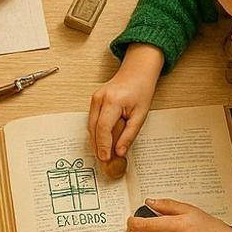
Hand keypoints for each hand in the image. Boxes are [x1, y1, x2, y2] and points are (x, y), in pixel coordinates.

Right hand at [87, 43, 163, 160]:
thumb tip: (120, 151)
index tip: (106, 158)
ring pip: (90, 126)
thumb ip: (129, 134)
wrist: (137, 72)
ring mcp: (94, 99)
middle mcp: (99, 99)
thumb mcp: (141, 114)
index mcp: (112, 101)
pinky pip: (92, 120)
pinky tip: (102, 141)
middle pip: (93, 129)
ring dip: (95, 141)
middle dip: (97, 146)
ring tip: (104, 153)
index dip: (103, 145)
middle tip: (104, 160)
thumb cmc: (141, 89)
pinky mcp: (94, 101)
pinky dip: (96, 132)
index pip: (103, 128)